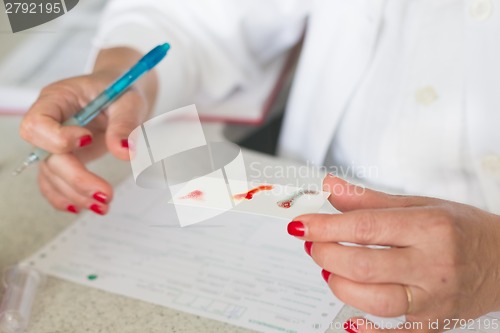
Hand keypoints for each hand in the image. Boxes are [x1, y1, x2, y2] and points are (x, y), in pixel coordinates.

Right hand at [19, 48, 157, 214]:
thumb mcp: (129, 101)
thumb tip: (126, 151)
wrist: (122, 95)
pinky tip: (84, 206)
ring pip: (52, 175)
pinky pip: (55, 182)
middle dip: (76, 178)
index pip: (38, 123)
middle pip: (47, 156)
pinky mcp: (65, 158)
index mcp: (58, 99)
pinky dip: (67, 197)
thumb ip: (125, 123)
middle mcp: (50, 122)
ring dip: (75, 194)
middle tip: (106, 194)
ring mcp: (55, 142)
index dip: (58, 138)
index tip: (89, 140)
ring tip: (105, 205)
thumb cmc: (121, 90)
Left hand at [287, 175, 499, 332]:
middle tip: (313, 244)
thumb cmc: (462, 229)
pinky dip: (365, 327)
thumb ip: (368, 199)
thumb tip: (329, 188)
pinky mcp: (433, 323)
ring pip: (373, 300)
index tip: (301, 225)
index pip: (364, 228)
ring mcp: (434, 299)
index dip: (325, 226)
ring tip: (329, 269)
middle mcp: (433, 265)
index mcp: (429, 228)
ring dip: (339, 284)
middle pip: (363, 265)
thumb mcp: (419, 205)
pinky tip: (349, 318)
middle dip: (326, 254)